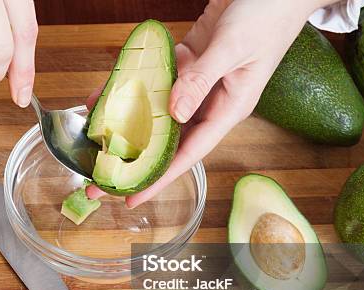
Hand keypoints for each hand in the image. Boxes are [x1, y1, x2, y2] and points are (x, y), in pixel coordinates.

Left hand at [86, 0, 331, 207]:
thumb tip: (175, 113)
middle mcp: (211, 102)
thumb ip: (202, 79)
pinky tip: (109, 91)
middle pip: (170, 140)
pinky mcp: (190, 63)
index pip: (190, 153)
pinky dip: (135, 85)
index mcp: (229, 108)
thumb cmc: (266, 13)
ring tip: (97, 138)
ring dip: (130, 122)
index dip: (160, 178)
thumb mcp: (233, 47)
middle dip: (137, 160)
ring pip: (159, 111)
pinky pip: (157, 80)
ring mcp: (199, 83)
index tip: (132, 197)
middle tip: (101, 177)